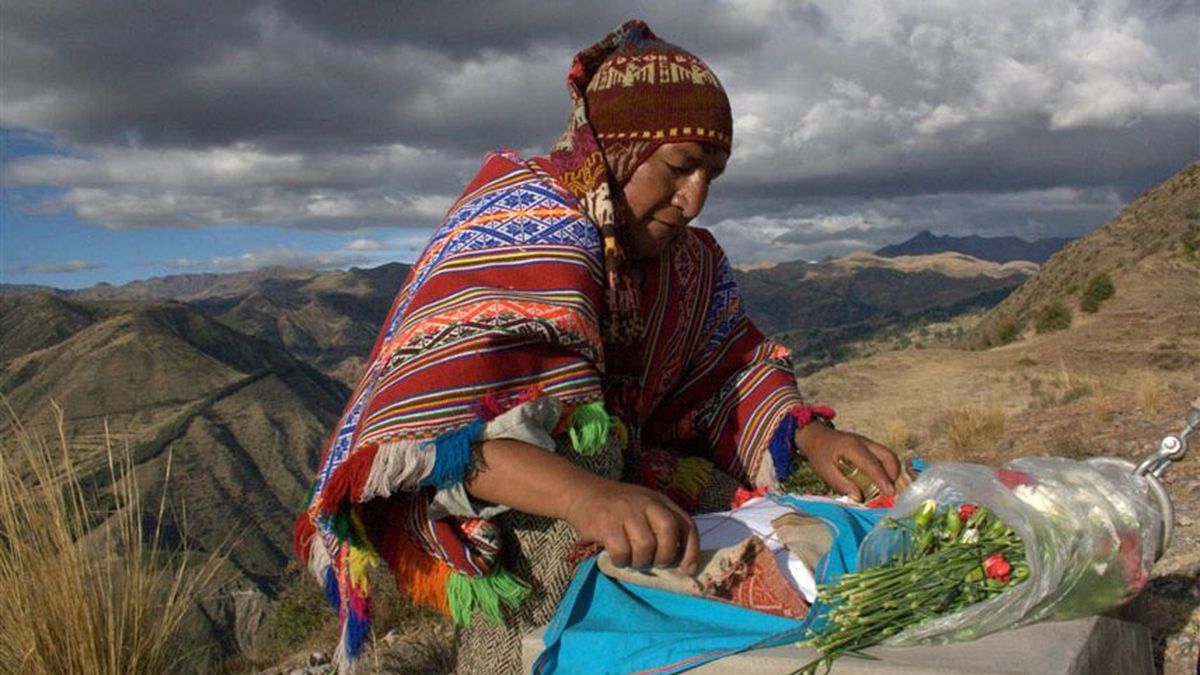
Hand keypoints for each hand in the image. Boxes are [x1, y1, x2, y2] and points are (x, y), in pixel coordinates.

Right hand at [561, 478, 699, 574]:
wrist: (581, 493)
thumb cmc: (617, 507)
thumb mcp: (644, 507)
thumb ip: (661, 525)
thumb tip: (679, 561)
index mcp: (659, 501)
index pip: (686, 525)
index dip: (691, 551)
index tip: (686, 569)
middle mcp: (645, 503)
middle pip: (669, 534)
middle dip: (665, 556)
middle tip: (654, 562)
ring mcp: (626, 512)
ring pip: (646, 547)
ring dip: (640, 562)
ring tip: (632, 558)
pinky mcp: (606, 524)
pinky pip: (622, 552)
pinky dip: (621, 561)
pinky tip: (616, 556)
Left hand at [795, 422, 900, 501]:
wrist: (815, 436)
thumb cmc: (819, 454)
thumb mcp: (824, 471)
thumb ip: (841, 484)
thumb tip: (860, 498)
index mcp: (852, 447)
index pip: (873, 464)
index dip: (883, 479)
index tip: (891, 493)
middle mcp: (864, 442)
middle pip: (888, 456)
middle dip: (893, 475)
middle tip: (889, 492)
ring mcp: (868, 442)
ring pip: (889, 455)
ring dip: (892, 472)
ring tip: (885, 488)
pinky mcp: (869, 446)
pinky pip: (884, 456)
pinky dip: (887, 469)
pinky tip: (879, 480)